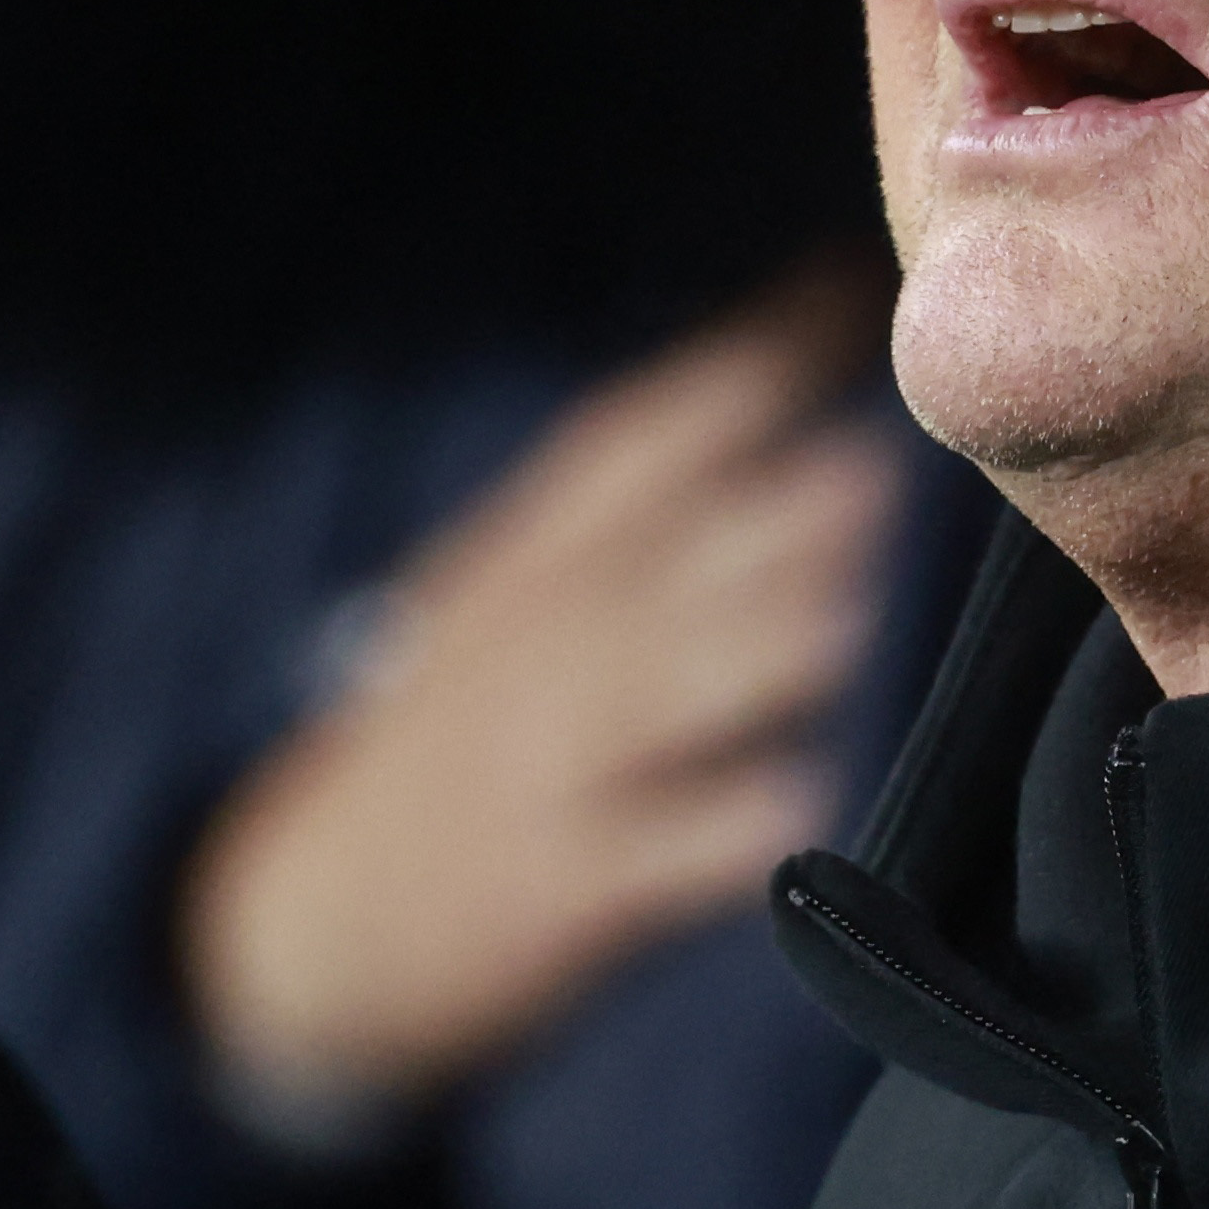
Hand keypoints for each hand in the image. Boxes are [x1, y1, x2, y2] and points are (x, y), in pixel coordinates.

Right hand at [181, 273, 898, 1115]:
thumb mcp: (514, 590)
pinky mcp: (558, 886)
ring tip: (848, 620)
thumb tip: (796, 358)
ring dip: (756, 649)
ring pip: (661, 689)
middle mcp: (545, 642)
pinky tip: (803, 809)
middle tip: (893, 462)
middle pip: (666, 552)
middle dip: (777, 508)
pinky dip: (728, 832)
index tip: (850, 290)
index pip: (643, 436)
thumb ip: (643, 494)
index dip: (748, 365)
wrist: (314, 917)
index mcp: (540, 556)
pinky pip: (655, 854)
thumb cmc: (466, 728)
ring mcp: (548, 762)